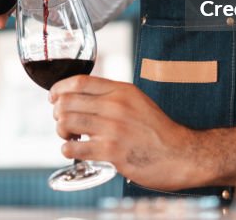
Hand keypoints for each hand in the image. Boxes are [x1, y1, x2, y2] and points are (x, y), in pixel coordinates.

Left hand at [49, 76, 235, 189]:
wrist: (182, 154)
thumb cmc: (159, 131)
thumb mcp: (138, 102)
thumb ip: (113, 97)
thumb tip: (84, 97)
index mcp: (122, 91)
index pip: (80, 81)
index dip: (59, 88)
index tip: (53, 96)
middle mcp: (115, 106)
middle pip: (68, 102)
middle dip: (57, 112)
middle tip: (61, 122)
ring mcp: (113, 129)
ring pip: (66, 123)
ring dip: (61, 132)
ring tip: (69, 137)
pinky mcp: (112, 152)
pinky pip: (74, 149)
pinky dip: (67, 150)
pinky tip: (73, 151)